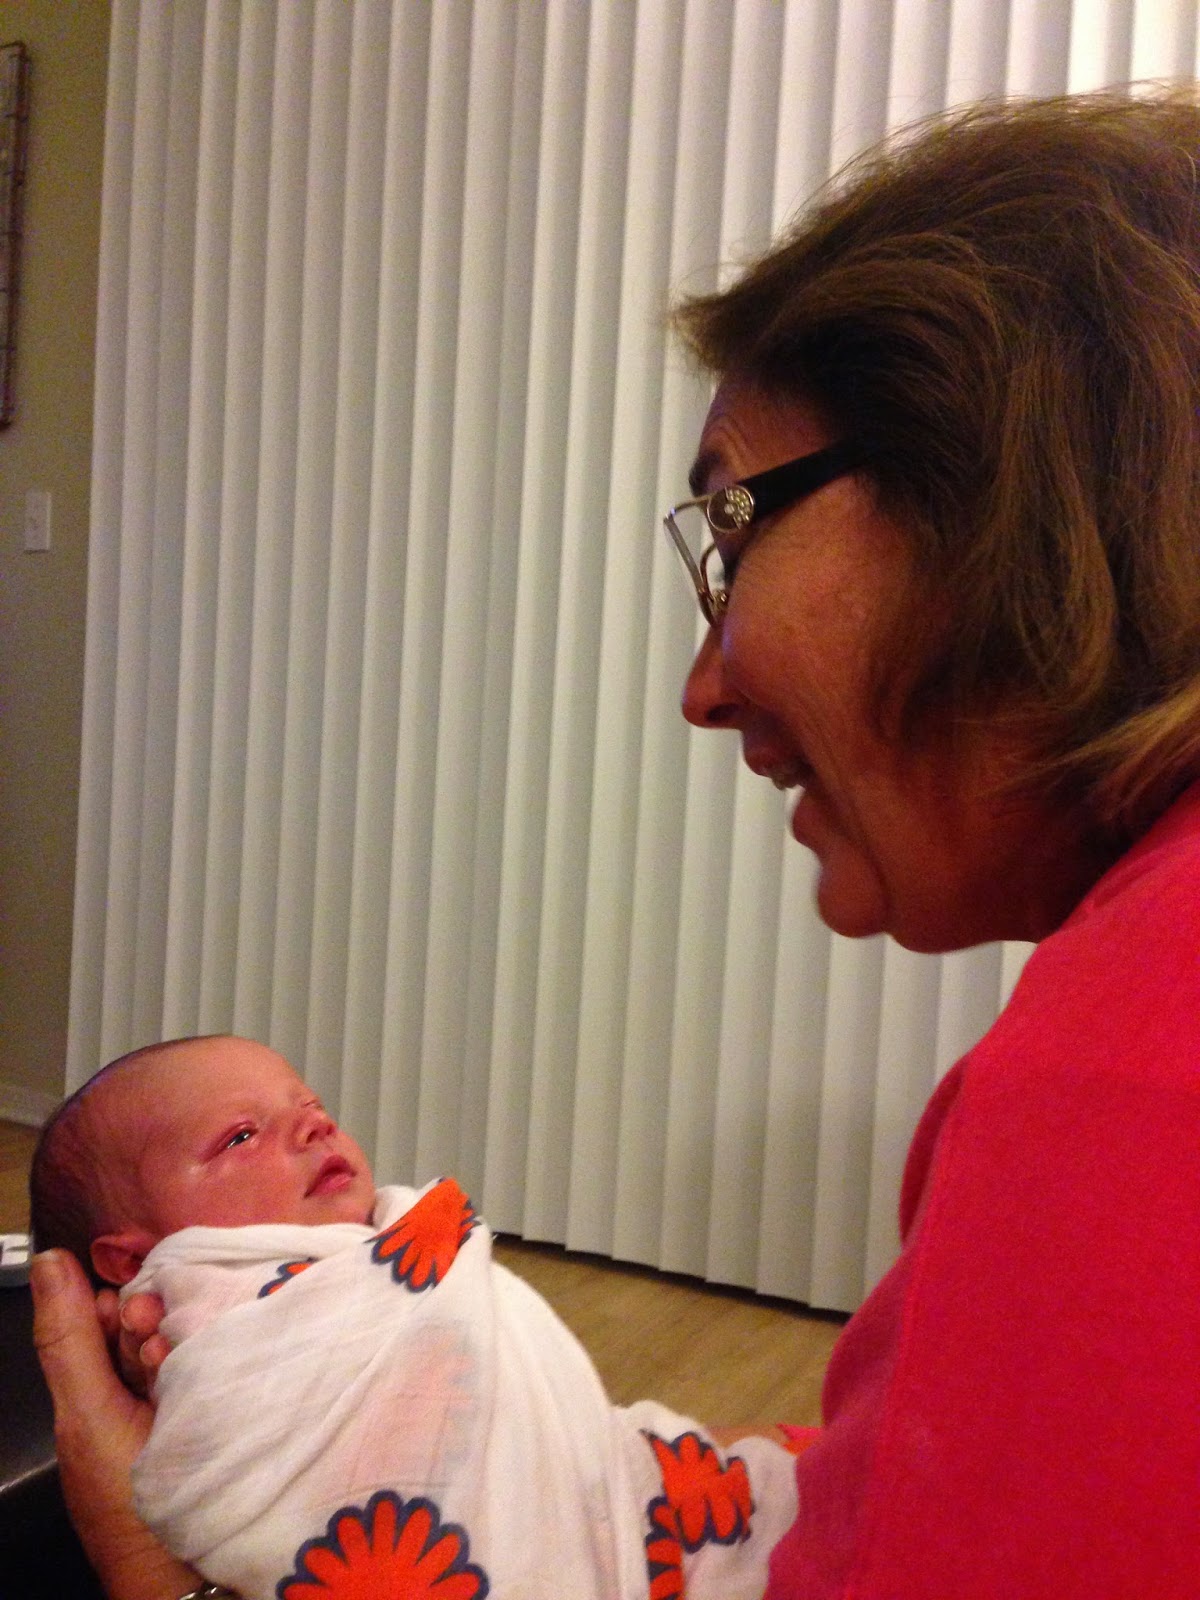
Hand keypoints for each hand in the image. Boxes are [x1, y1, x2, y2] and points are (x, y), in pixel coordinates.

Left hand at [31, 1249, 198, 1599]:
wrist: (191, 1572)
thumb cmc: (127, 1505)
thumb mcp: (86, 1418)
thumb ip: (67, 1341)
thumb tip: (47, 1262)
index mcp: (98, 1389)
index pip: (109, 1314)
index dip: (120, 1303)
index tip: (133, 1315)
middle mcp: (143, 1389)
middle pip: (150, 1323)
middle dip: (154, 1324)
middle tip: (157, 1352)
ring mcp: (186, 1398)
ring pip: (188, 1337)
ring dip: (187, 1342)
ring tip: (180, 1371)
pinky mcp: (230, 1403)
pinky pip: (226, 1360)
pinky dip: (222, 1357)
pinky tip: (218, 1370)